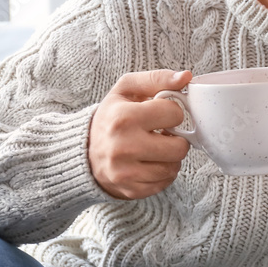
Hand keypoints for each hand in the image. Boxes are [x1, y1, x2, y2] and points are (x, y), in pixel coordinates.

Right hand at [88, 70, 192, 199]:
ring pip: (174, 167)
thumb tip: (186, 77)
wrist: (81, 152)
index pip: (175, 113)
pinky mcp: (130, 189)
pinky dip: (162, 173)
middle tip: (161, 134)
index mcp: (123, 118)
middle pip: (180, 147)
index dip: (171, 112)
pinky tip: (148, 162)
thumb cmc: (110, 117)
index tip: (160, 114)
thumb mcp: (126, 89)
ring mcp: (126, 172)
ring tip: (154, 148)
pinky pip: (165, 183)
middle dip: (176, 138)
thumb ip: (157, 79)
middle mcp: (123, 147)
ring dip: (169, 157)